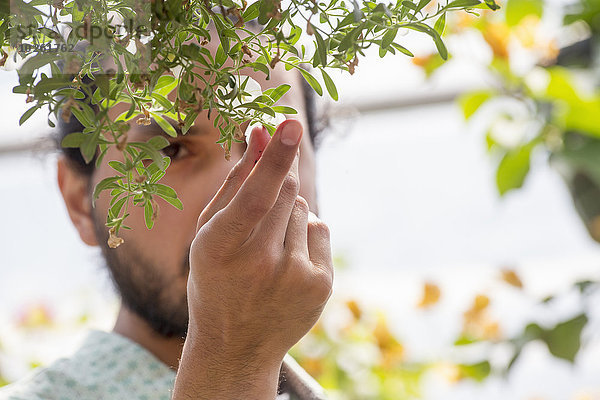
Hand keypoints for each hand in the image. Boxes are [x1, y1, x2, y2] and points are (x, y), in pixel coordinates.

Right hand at [173, 120, 333, 399]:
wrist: (237, 347)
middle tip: (267, 189)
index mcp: (220, 248)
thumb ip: (235, 180)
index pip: (255, 196)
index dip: (275, 158)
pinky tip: (286, 263)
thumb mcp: (210, 233)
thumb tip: (259, 132)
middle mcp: (260, 264)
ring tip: (267, 251)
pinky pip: (320, 228)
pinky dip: (305, 234)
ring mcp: (295, 276)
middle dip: (278, 179)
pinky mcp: (321, 284)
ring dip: (288, 215)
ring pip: (303, 208)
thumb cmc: (216, 279)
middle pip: (285, 192)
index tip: (291, 124)